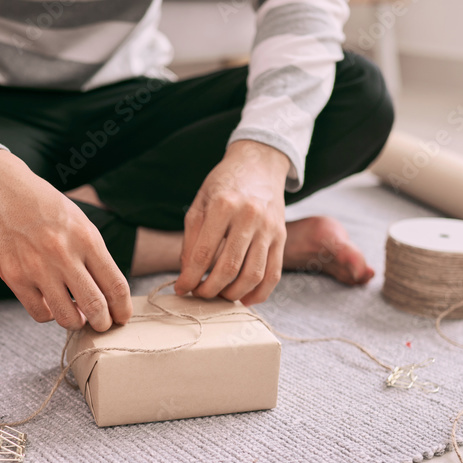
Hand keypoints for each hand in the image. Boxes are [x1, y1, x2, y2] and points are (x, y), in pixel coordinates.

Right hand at [0, 150, 131, 330]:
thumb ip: (94, 255)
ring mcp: (37, 268)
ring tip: (76, 316)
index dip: (123, 309)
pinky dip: (50, 315)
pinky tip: (51, 304)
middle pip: (95, 307)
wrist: (0, 190)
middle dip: (103, 323)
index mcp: (86, 238)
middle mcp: (63, 254)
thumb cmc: (43, 206)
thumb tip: (109, 293)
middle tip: (102, 324)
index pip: (115, 285)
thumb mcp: (79, 222)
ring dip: (76, 322)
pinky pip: (40, 313)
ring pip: (67, 317)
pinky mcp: (14, 277)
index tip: (122, 317)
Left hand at [174, 140, 288, 304]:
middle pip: (228, 268)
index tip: (181, 288)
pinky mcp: (281, 237)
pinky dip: (259, 293)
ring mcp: (269, 228)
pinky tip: (243, 299)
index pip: (203, 254)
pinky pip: (274, 274)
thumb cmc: (225, 185)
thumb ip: (192, 238)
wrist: (259, 164)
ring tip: (219, 295)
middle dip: (209, 289)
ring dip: (232, 293)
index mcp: (223, 205)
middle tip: (199, 294)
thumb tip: (187, 275)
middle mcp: (249, 216)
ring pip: (252, 275)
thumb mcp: (200, 203)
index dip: (189, 277)